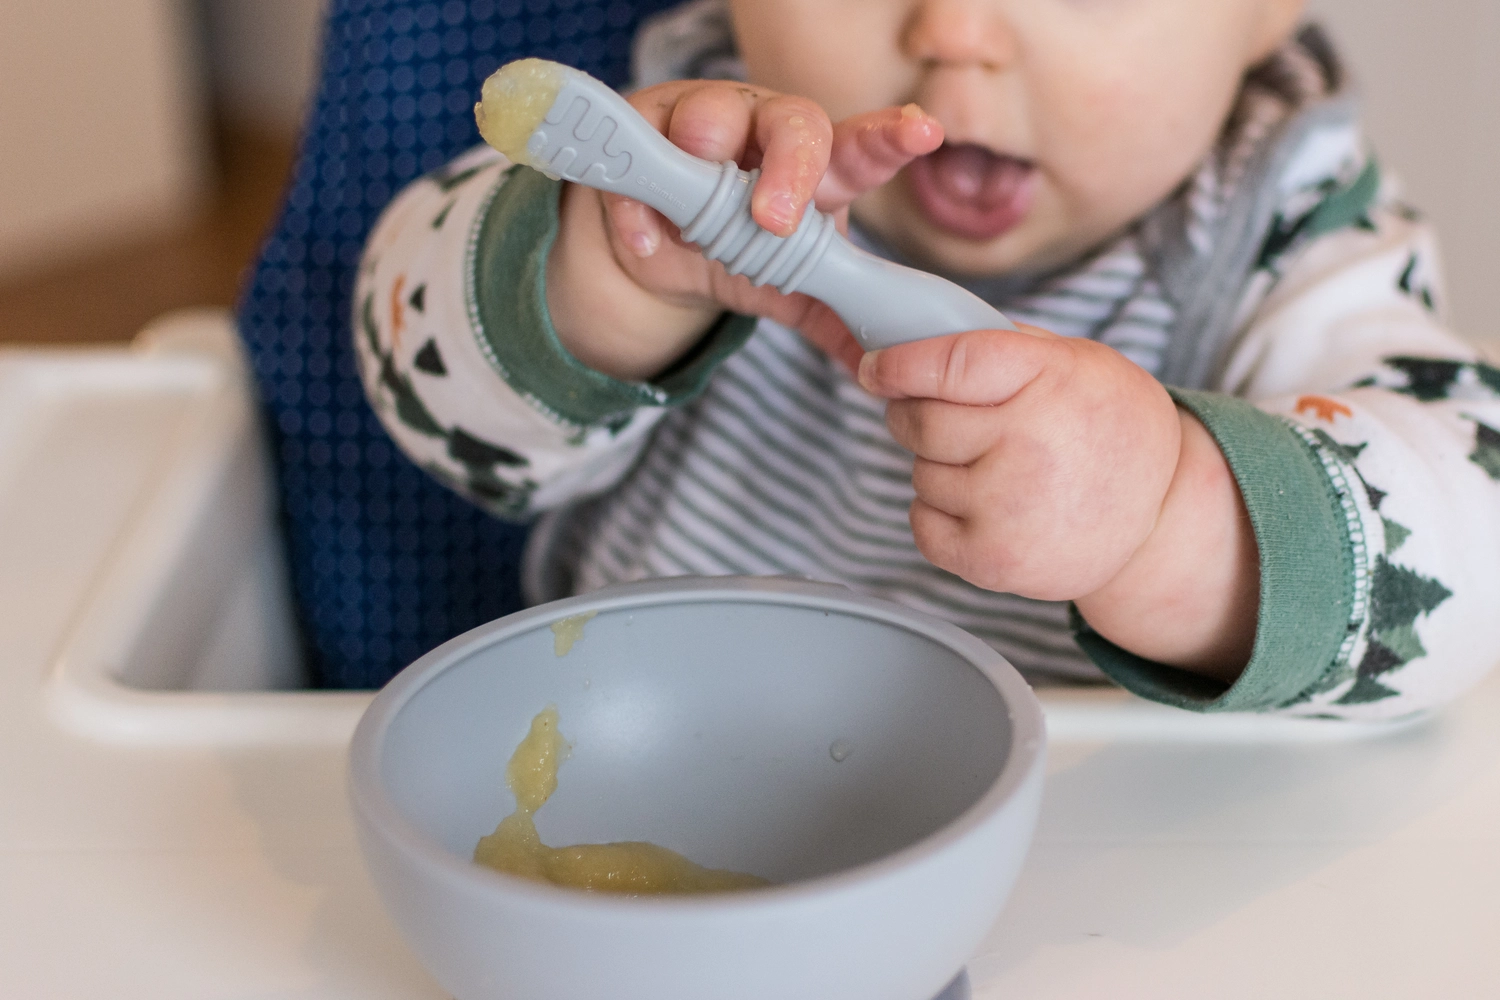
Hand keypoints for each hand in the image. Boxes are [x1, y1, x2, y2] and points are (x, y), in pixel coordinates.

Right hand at [545, 80, 943, 380]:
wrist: (662, 243)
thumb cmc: (745, 247)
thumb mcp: (793, 289)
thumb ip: (837, 322)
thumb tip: (890, 370)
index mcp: (820, 167)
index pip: (861, 147)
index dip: (893, 138)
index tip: (925, 135)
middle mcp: (768, 132)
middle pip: (793, 125)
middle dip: (789, 169)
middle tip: (776, 221)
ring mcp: (704, 122)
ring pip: (709, 118)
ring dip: (704, 158)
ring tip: (690, 216)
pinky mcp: (645, 132)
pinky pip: (641, 165)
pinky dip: (641, 211)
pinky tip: (643, 243)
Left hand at [858, 326, 1257, 678]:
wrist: (1160, 516)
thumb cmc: (1109, 428)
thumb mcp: (1075, 361)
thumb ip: (1000, 345)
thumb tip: (914, 336)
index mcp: (1049, 380)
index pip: (948, 364)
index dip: (899, 365)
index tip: (876, 369)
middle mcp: (1030, 443)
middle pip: (920, 421)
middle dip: (914, 415)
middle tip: (941, 419)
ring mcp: (1009, 507)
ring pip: (921, 473)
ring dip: (939, 467)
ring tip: (993, 469)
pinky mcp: (994, 559)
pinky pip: (922, 524)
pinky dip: (937, 514)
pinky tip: (982, 506)